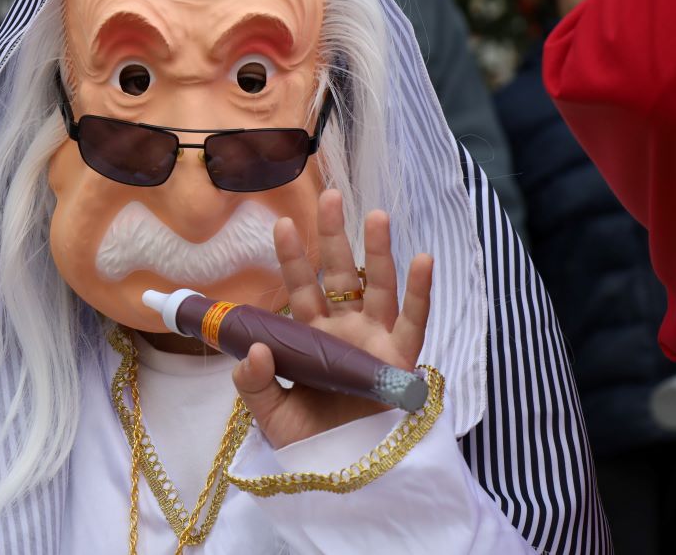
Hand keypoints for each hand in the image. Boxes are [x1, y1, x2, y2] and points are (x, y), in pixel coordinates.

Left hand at [233, 188, 432, 448]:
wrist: (345, 478)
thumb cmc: (308, 445)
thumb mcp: (270, 416)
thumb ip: (254, 384)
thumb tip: (254, 349)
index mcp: (312, 338)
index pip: (301, 288)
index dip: (293, 258)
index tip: (282, 223)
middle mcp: (345, 331)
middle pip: (341, 275)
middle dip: (335, 236)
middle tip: (330, 196)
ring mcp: (375, 342)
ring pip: (379, 288)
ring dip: (379, 251)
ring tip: (377, 215)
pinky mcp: (402, 361)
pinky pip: (413, 322)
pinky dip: (420, 292)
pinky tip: (421, 259)